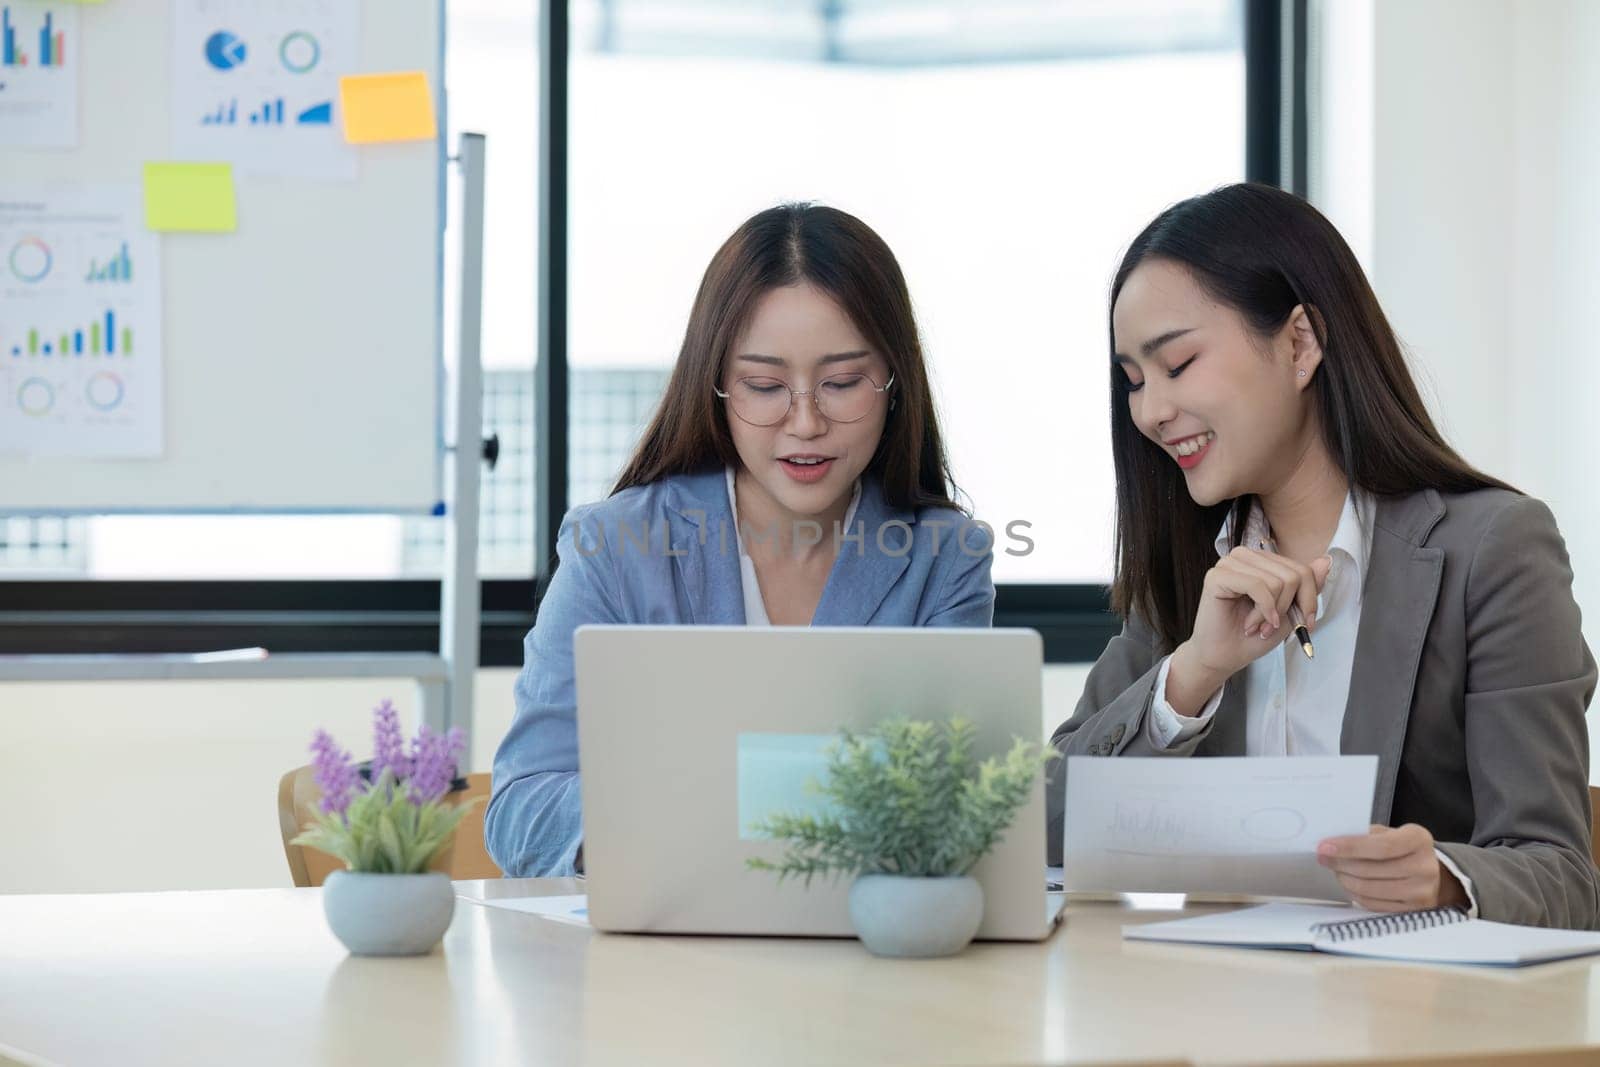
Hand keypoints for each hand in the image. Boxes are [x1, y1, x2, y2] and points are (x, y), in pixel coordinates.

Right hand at [1165, 547, 1332, 714]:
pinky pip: (1257, 586)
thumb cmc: (1251, 636)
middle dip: (1288, 608)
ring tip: (1258, 626)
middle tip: (1272, 627)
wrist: (1224, 657)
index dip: (1309, 599)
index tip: (1304, 623)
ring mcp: (1229, 563)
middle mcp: (1245, 557)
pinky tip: (1251, 624)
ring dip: (1271, 612)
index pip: (1301, 569)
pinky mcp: (1217, 576)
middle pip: (1293, 575)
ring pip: (1276, 581)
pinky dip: (1262, 610)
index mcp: (1261, 561)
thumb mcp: (1289, 612)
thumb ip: (1306, 587)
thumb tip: (1325, 561)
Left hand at [1317, 824, 1469, 911]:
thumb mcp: (1388, 832)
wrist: (1428, 871)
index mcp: (1419, 839)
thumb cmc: (1400, 848)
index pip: (1381, 846)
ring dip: (1345, 879)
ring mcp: (1421, 892)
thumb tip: (1331, 844)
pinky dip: (1355, 894)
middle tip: (1323, 857)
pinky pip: (1374, 904)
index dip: (1350, 847)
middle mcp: (1425, 867)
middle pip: (1372, 869)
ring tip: (1336, 870)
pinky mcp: (1413, 911)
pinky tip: (1349, 883)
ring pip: (1370, 889)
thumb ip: (1364, 835)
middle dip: (1341, 864)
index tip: (1324, 846)